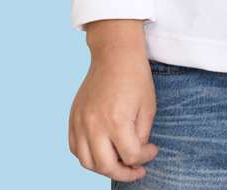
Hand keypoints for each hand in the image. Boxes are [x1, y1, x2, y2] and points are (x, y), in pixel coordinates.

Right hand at [68, 36, 159, 181]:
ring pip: (87, 162)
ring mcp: (80, 121)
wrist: (115, 53)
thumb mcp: (148, 108)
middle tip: (136, 169)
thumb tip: (133, 157)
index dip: (145, 158)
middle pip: (106, 166)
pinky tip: (102, 152)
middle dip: (124, 173)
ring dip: (104, 168)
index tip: (152, 150)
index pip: (130, 156)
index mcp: (116, 120)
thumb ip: (140, 137)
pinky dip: (87, 156)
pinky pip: (75, 148)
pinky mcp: (73, 117)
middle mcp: (94, 124)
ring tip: (119, 162)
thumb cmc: (136, 78)